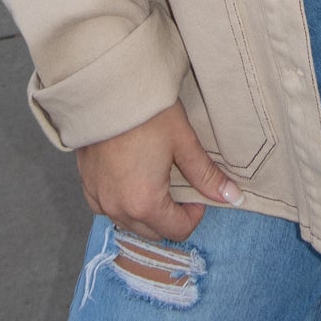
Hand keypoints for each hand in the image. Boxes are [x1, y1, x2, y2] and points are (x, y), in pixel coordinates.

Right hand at [76, 101, 244, 242]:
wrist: (107, 88)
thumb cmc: (147, 113)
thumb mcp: (183, 142)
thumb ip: (207, 175)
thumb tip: (234, 198)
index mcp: (145, 202)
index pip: (178, 229)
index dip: (194, 212)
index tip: (195, 188)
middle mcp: (118, 208)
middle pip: (152, 232)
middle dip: (170, 216)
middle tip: (178, 184)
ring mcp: (98, 197)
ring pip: (128, 222)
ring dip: (145, 212)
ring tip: (154, 179)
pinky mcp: (86, 183)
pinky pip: (105, 208)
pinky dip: (121, 202)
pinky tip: (130, 179)